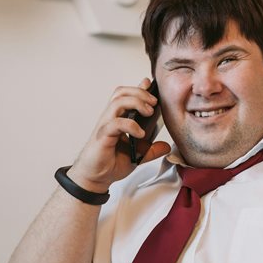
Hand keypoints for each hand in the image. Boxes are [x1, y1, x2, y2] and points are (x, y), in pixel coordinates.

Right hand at [67, 78, 169, 192]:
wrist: (96, 178)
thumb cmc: (111, 163)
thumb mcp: (138, 156)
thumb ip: (151, 150)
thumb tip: (166, 146)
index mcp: (118, 119)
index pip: (126, 96)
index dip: (138, 87)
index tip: (150, 84)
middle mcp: (111, 118)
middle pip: (121, 92)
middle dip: (140, 92)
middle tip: (154, 102)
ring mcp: (105, 125)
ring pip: (118, 102)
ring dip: (136, 102)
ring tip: (149, 112)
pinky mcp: (103, 136)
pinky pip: (115, 123)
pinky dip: (130, 125)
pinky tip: (140, 134)